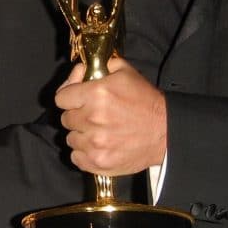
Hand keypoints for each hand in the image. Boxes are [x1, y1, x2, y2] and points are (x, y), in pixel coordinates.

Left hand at [55, 57, 166, 176]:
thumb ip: (98, 66)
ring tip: (100, 131)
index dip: (69, 98)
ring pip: (71, 138)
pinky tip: (99, 146)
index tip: (78, 101)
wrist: (167, 132)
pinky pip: (76, 157)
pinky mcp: (99, 162)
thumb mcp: (125, 72)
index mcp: (96, 94)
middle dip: (78, 116)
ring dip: (82, 135)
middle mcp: (92, 119)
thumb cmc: (146, 102)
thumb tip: (79, 71)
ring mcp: (95, 143)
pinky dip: (85, 153)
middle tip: (95, 116)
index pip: (60, 98)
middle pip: (65, 119)